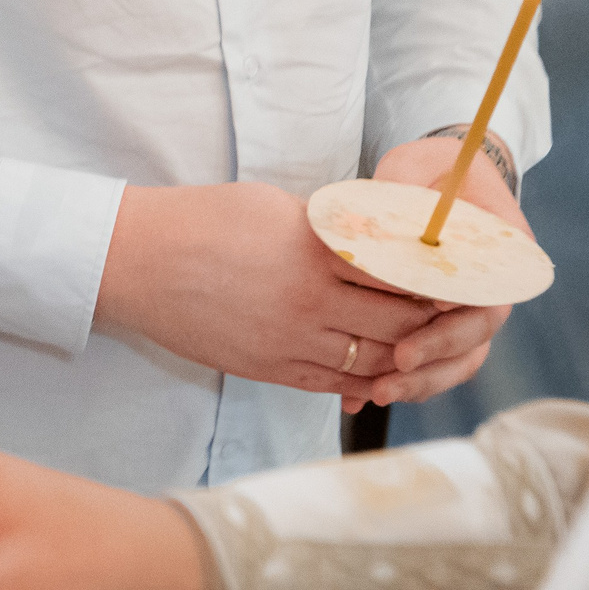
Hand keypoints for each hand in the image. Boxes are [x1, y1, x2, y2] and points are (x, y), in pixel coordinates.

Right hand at [95, 180, 446, 405]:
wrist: (134, 262)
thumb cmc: (200, 221)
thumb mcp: (275, 207)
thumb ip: (332, 229)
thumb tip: (379, 241)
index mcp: (317, 253)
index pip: (405, 274)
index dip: (437, 278)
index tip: (454, 274)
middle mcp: (309, 303)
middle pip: (401, 324)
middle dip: (431, 320)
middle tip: (450, 314)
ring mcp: (287, 342)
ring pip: (373, 361)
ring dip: (402, 354)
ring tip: (418, 343)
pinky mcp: (266, 368)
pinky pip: (333, 382)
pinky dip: (363, 379)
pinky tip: (377, 369)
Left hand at [357, 135, 526, 408]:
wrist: (437, 181)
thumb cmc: (427, 171)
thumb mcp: (413, 168)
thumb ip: (402, 195)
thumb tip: (381, 235)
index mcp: (502, 249)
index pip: (489, 297)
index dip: (454, 323)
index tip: (416, 333)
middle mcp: (494, 287)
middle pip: (476, 339)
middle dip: (433, 361)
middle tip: (390, 374)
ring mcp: (470, 310)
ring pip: (456, 360)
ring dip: (419, 382)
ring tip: (371, 394)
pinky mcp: (442, 325)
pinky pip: (431, 361)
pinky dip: (399, 378)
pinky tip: (355, 396)